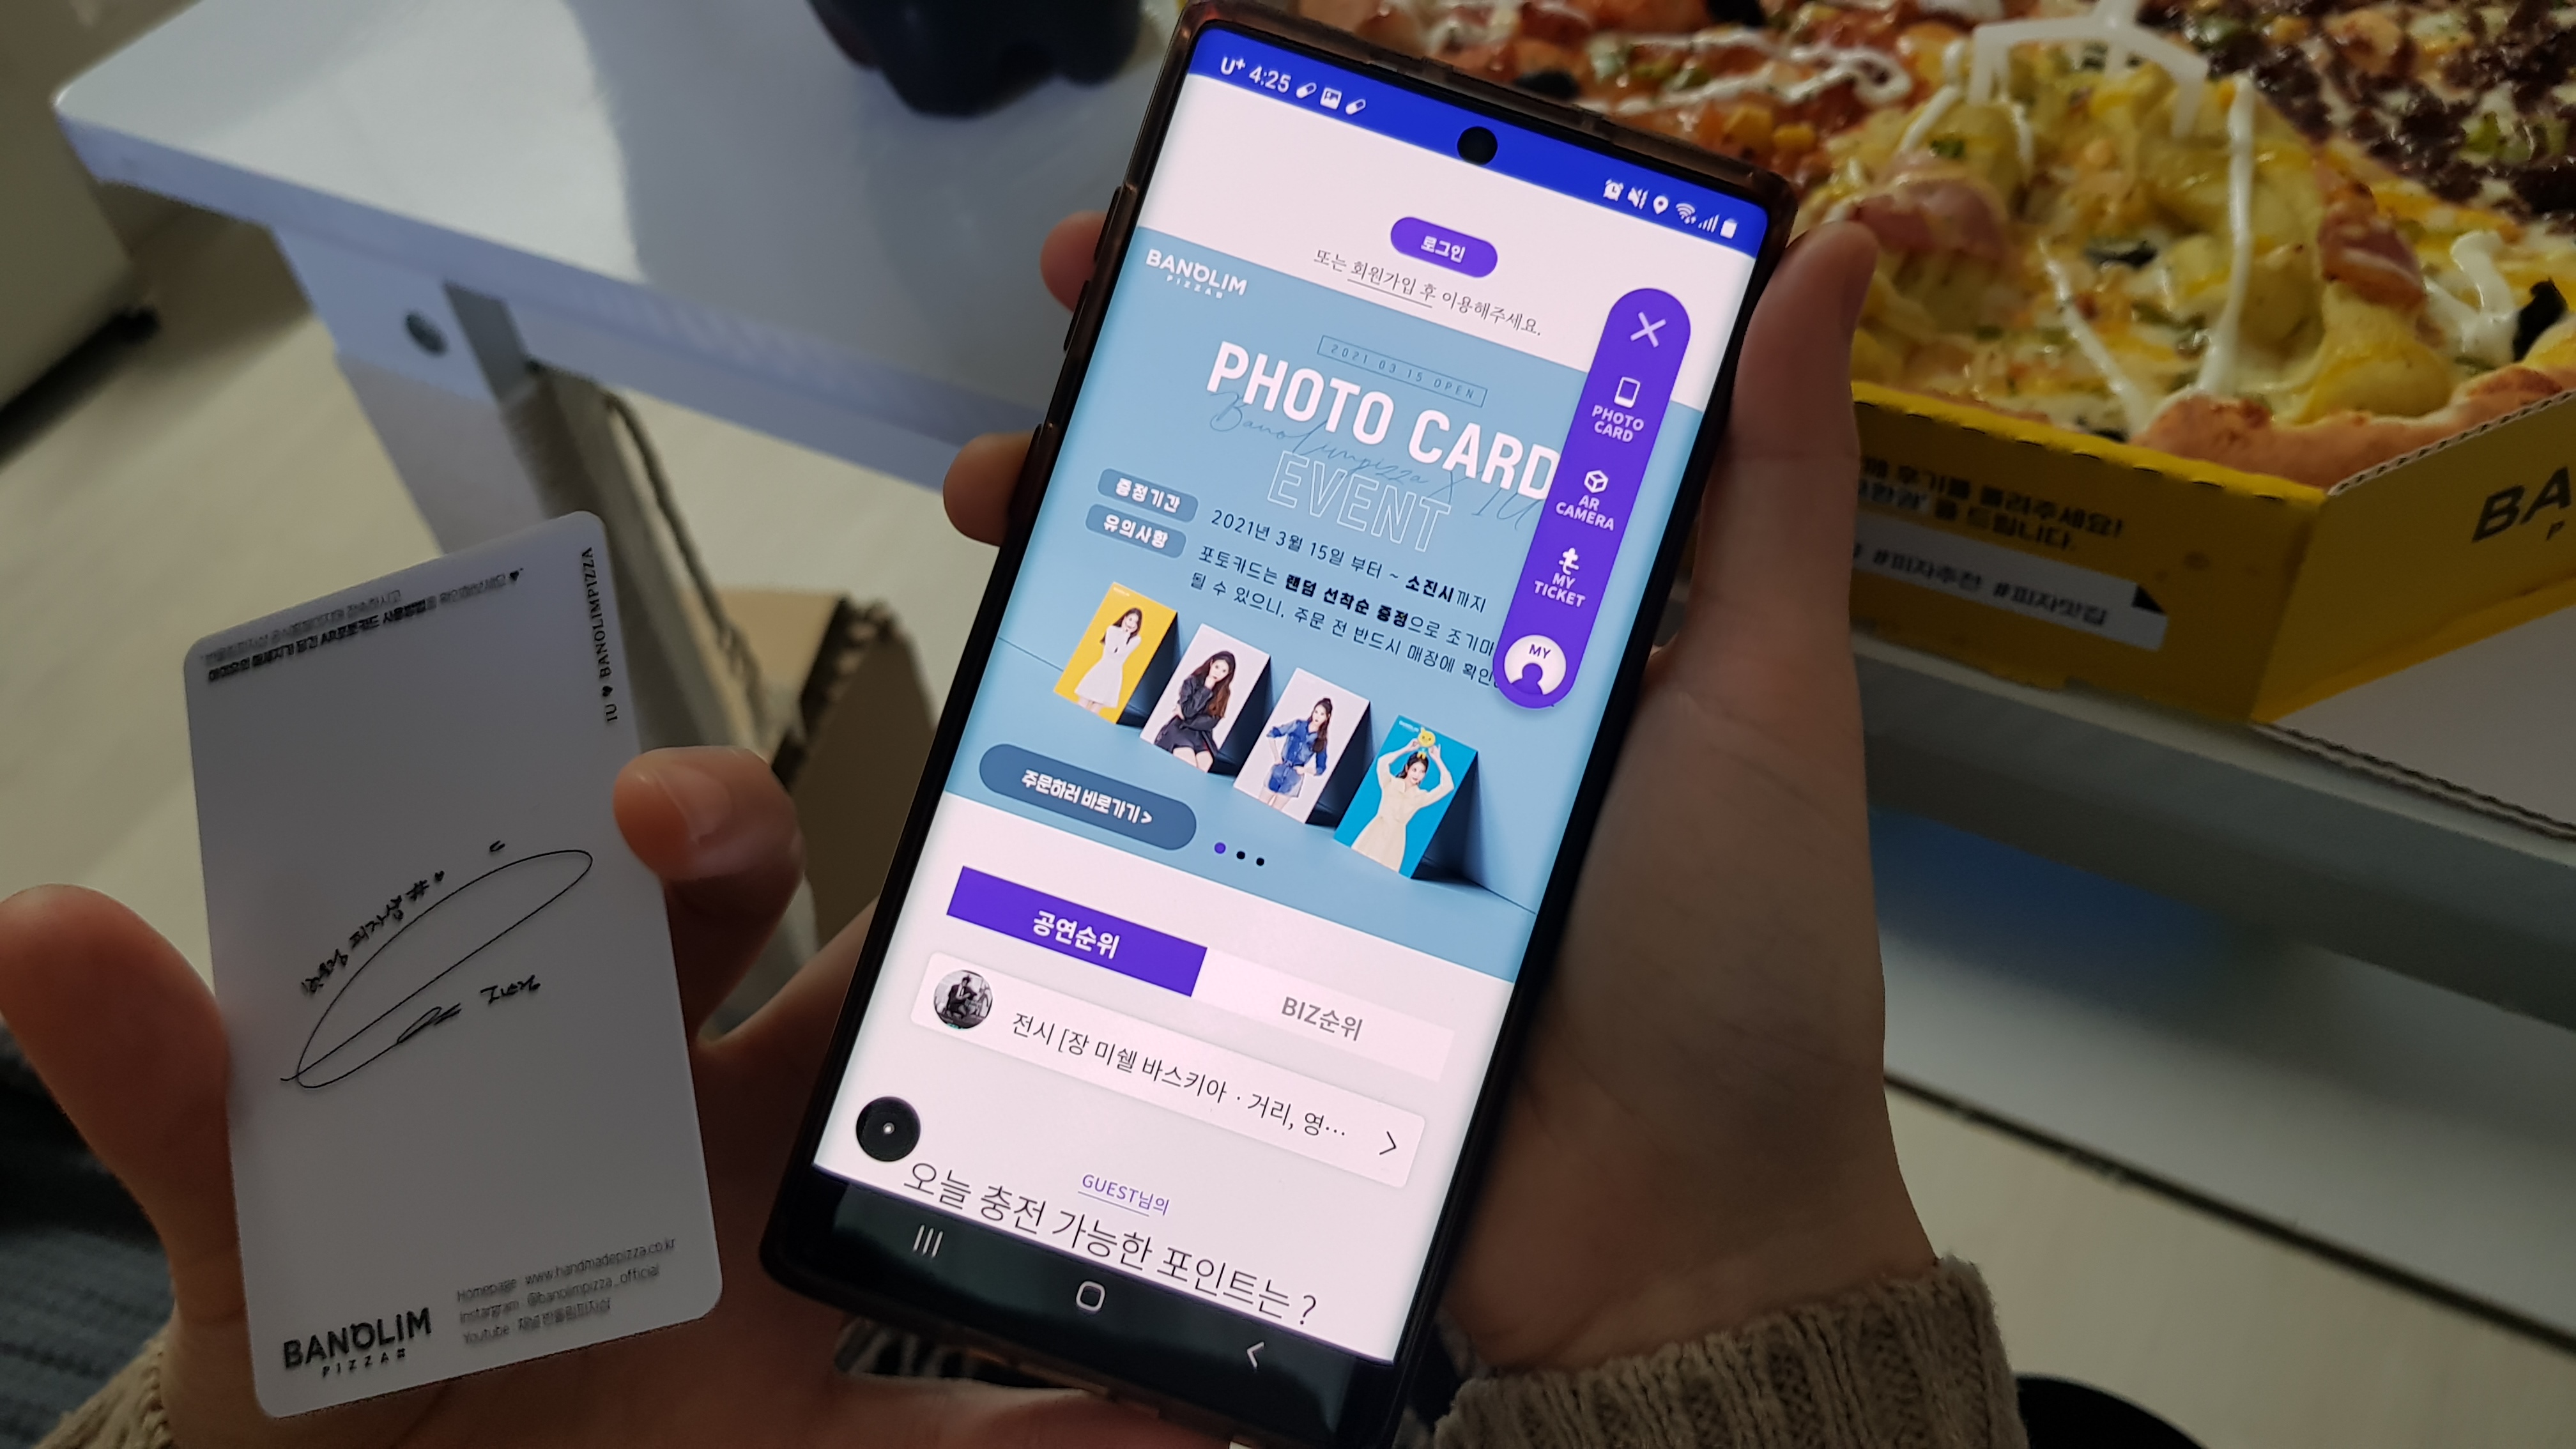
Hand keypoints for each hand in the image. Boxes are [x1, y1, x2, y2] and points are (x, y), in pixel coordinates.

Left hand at [0, 749, 1213, 1448]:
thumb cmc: (330, 1419)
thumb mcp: (253, 1263)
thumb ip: (179, 1105)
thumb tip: (37, 929)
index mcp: (598, 1081)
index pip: (678, 909)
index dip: (693, 826)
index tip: (651, 811)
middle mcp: (729, 1165)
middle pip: (859, 999)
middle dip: (930, 931)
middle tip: (964, 888)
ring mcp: (803, 1307)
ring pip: (974, 1187)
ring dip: (1077, 1154)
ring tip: (1164, 1150)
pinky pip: (1004, 1437)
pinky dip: (1115, 1426)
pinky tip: (1204, 1413)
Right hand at [950, 214, 1929, 1371]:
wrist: (1663, 1232)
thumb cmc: (1738, 953)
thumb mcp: (1768, 692)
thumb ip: (1775, 486)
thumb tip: (1837, 252)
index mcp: (1548, 611)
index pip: (1424, 416)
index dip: (1327, 308)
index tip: (1237, 226)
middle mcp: (1433, 683)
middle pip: (1279, 506)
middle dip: (1167, 398)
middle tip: (1078, 322)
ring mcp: (1335, 795)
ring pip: (1192, 637)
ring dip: (1092, 539)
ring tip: (1010, 486)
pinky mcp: (1262, 906)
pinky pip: (1158, 796)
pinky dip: (1081, 725)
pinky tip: (1016, 661)